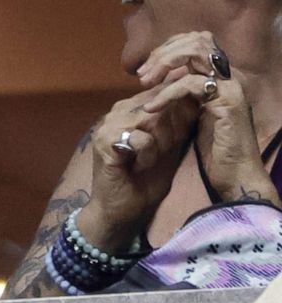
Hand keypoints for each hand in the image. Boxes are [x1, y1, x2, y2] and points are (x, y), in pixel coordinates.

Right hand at [80, 76, 198, 251]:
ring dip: (161, 140)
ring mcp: (107, 126)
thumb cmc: (145, 181)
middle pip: (157, 102)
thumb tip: (198, 98)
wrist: (122, 211)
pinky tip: (141, 167)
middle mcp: (115, 113)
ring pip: (151, 118)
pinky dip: (149, 154)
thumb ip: (178, 123)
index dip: (178, 109)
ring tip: (154, 158)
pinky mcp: (104, 143)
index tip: (181, 133)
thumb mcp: (169, 146)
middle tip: (166, 150)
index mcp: (129, 110)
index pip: (159, 91)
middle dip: (171, 127)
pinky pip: (141, 138)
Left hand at [140, 32, 275, 201]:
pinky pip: (192, 83)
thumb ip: (182, 95)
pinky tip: (152, 107)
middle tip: (142, 74)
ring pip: (196, 53)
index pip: (197, 42)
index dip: (169, 49)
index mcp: (221, 78)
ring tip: (144, 84)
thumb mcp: (192, 116)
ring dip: (164, 64)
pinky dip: (167, 92)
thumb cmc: (214, 152)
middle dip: (164, 52)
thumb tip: (159, 78)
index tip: (145, 70)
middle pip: (198, 39)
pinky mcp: (228, 102)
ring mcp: (231, 87)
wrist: (235, 178)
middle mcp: (230, 77)